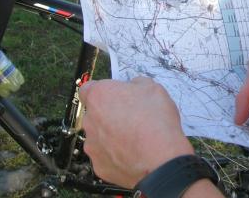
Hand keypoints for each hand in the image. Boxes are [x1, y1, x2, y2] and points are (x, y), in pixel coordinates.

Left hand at [79, 77, 194, 186]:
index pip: (88, 89)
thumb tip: (134, 86)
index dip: (103, 91)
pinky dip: (116, 153)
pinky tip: (133, 151)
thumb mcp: (152, 88)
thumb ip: (136, 84)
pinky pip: (105, 155)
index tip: (113, 94)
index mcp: (100, 96)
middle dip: (109, 114)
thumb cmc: (155, 122)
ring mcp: (93, 145)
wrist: (160, 158)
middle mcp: (90, 120)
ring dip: (111, 134)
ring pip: (99, 136)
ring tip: (135, 136)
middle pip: (95, 113)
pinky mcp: (99, 165)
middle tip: (131, 116)